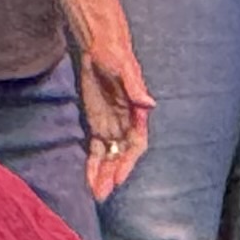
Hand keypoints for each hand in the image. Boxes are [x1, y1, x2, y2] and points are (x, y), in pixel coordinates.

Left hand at [57, 0, 152, 199]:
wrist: (98, 44)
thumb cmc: (115, 53)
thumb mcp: (125, 68)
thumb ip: (135, 87)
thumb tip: (149, 105)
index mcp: (136, 112)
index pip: (135, 144)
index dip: (128, 161)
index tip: (119, 177)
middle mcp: (125, 123)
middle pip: (121, 155)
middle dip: (113, 174)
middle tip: (102, 194)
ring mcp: (111, 124)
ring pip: (109, 156)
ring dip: (103, 174)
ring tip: (96, 194)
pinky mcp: (97, 122)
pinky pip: (96, 148)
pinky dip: (93, 163)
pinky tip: (89, 179)